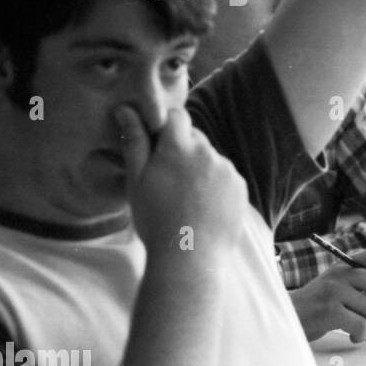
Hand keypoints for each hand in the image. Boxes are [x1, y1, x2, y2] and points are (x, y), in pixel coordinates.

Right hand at [115, 105, 246, 255]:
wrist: (190, 256)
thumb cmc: (156, 219)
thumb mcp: (137, 180)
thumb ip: (134, 142)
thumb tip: (126, 109)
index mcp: (179, 148)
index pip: (177, 116)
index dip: (166, 127)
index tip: (157, 146)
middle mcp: (208, 153)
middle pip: (194, 138)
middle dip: (181, 149)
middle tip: (167, 178)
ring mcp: (227, 170)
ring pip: (210, 158)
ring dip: (198, 168)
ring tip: (185, 198)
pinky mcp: (240, 187)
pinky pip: (224, 176)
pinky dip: (214, 184)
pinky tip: (202, 206)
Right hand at [290, 246, 365, 342]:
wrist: (286, 318)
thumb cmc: (319, 307)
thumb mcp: (342, 291)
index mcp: (345, 265)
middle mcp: (341, 273)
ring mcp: (334, 291)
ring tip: (364, 334)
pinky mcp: (328, 310)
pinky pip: (361, 326)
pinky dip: (362, 336)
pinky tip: (353, 338)